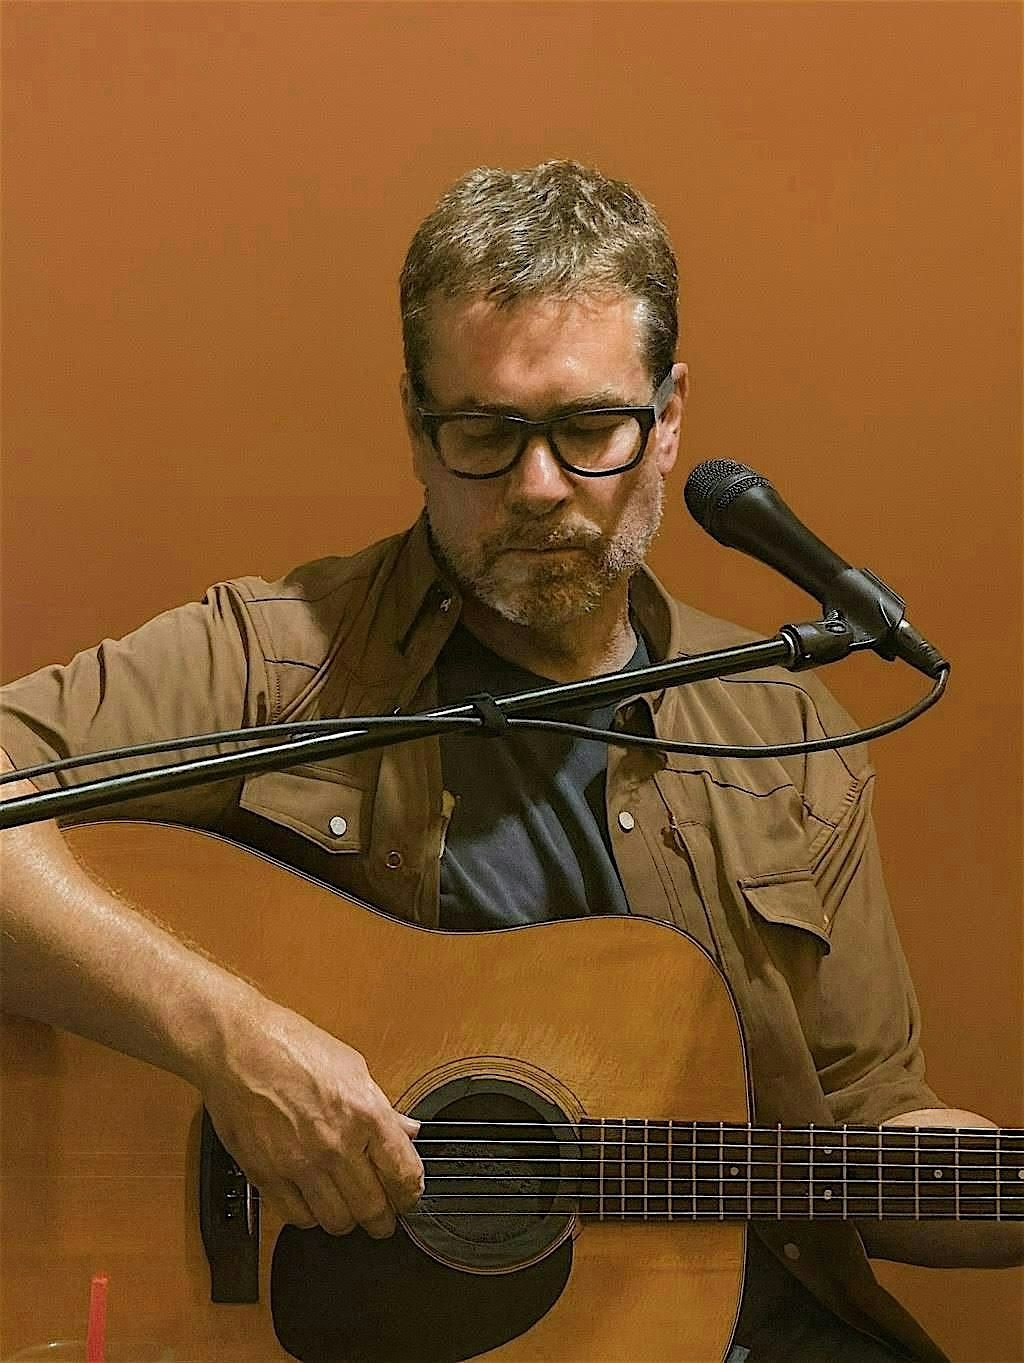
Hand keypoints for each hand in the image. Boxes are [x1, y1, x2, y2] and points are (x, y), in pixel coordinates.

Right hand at [199, 996, 423, 1236]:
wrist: (238, 1046)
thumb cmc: (293, 1046)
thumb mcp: (353, 1067)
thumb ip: (383, 1107)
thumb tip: (408, 1131)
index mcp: (365, 1113)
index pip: (404, 1174)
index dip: (410, 1194)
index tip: (408, 1198)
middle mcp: (336, 1144)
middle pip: (373, 1209)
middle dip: (383, 1218)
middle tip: (383, 1216)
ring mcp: (301, 1163)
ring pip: (337, 1221)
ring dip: (347, 1220)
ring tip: (347, 1207)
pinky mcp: (267, 1176)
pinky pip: (298, 1217)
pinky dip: (310, 1216)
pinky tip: (313, 1200)